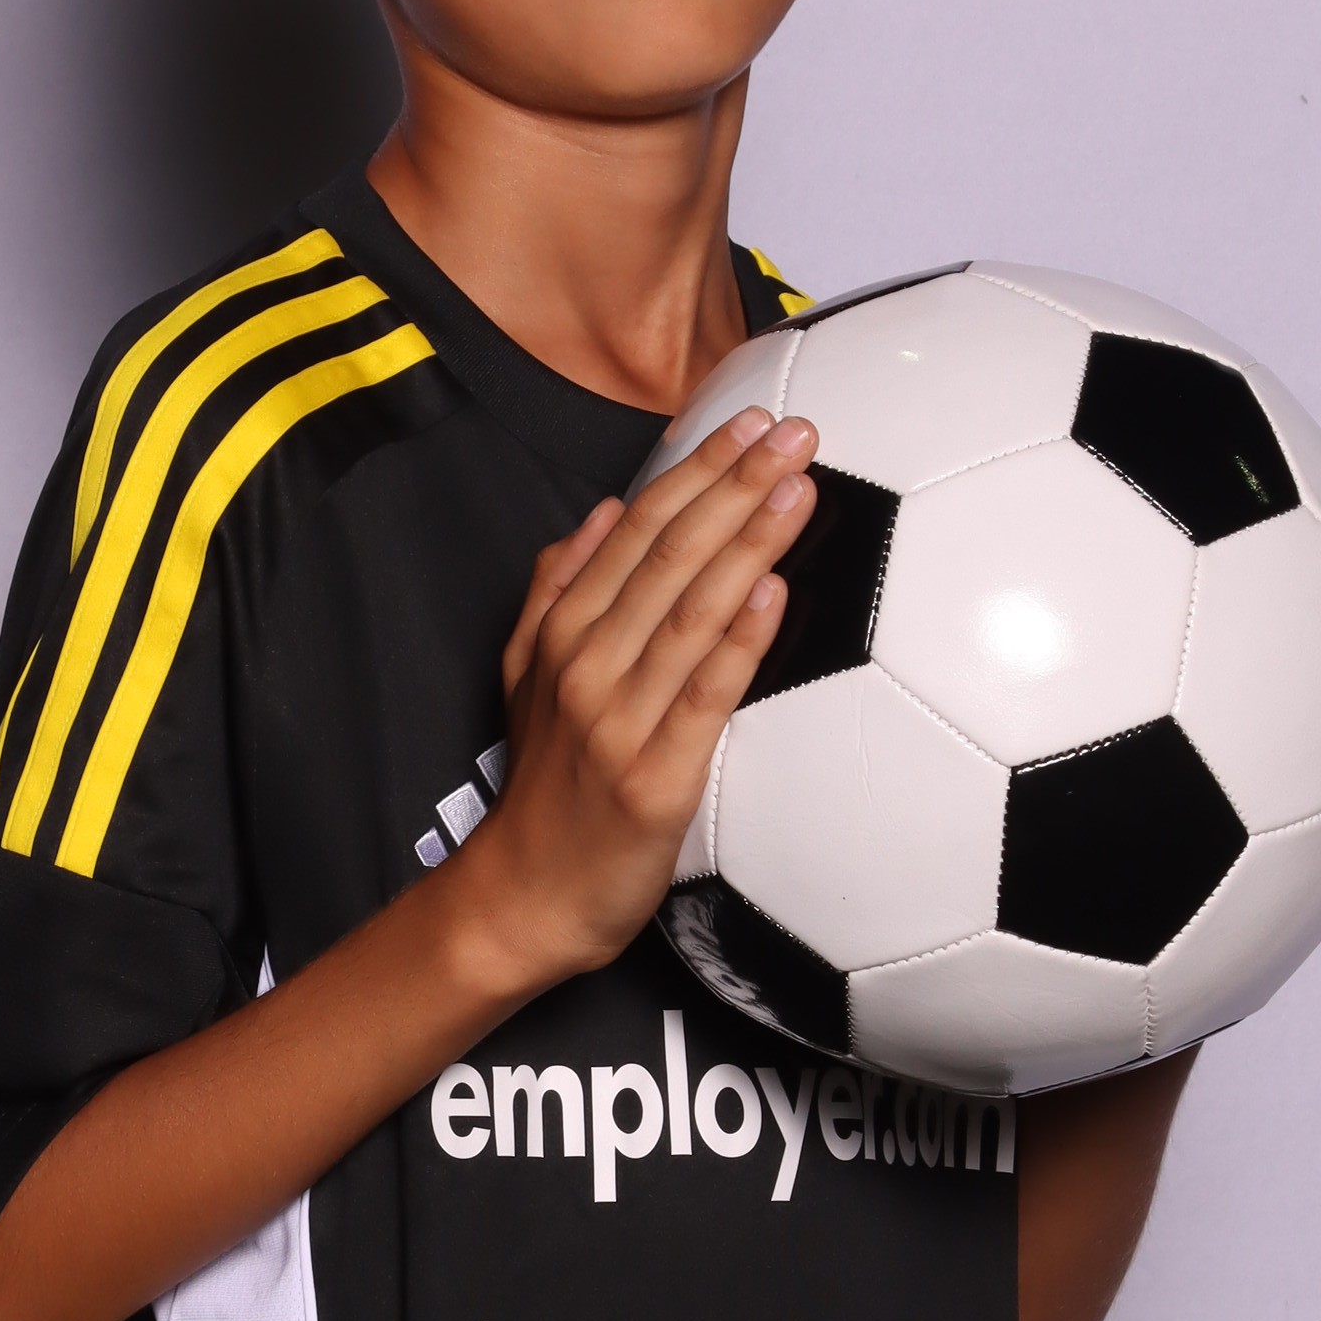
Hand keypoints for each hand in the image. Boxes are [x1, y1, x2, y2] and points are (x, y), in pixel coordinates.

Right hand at [454, 412, 815, 982]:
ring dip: (747, 543)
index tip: (750, 422)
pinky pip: (704, 696)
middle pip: (669, 555)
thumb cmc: (544, 790)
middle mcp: (588, 664)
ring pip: (690, 611)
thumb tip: (602, 511)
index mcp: (564, 631)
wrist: (524, 898)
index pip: (638, 530)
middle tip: (796, 433)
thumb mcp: (523, 677)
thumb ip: (557, 589)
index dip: (697, 469)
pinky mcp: (654, 777)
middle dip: (735, 486)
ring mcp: (618, 719)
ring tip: (797, 488)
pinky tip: (774, 592)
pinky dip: (738, 640)